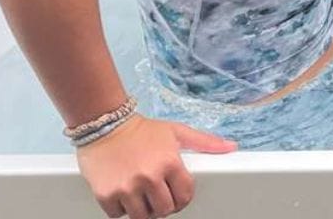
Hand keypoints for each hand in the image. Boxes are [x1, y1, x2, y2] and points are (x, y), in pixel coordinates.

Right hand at [76, 115, 237, 218]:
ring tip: (140, 194)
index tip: (175, 195)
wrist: (103, 123)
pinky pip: (118, 215)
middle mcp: (149, 177)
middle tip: (156, 195)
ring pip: (142, 216)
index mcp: (169, 163)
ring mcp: (127, 187)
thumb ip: (204, 142)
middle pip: (164, 210)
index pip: (185, 196)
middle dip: (162, 205)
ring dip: (142, 209)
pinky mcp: (106, 193)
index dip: (181, 198)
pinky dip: (120, 209)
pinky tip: (123, 193)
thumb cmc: (140, 130)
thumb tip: (230, 147)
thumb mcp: (176, 131)